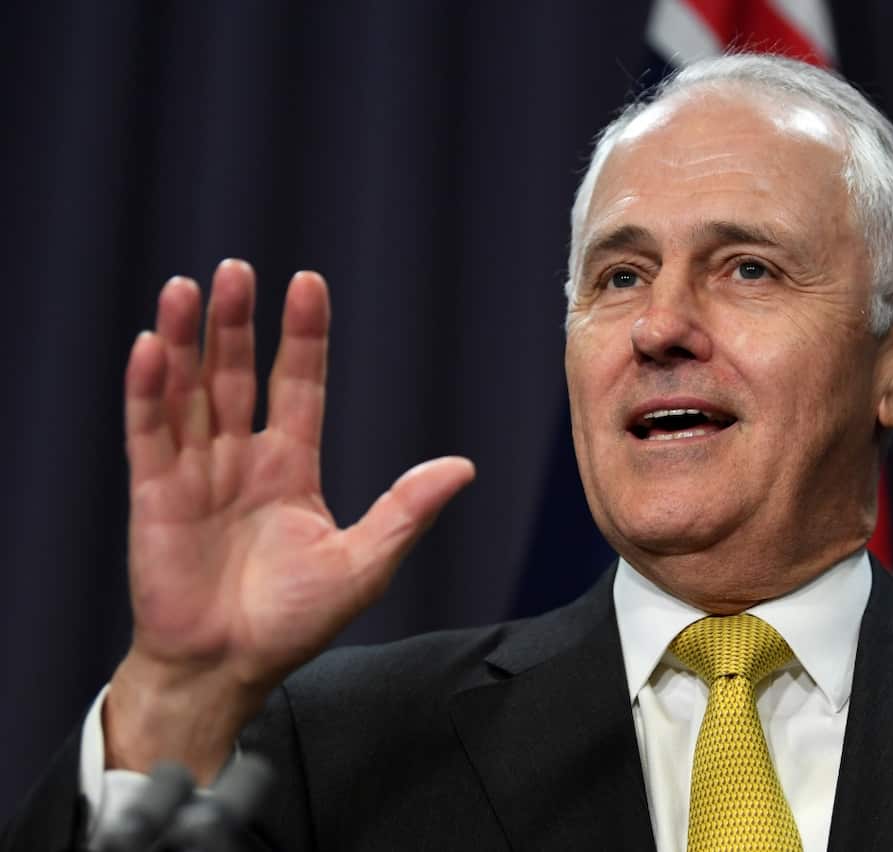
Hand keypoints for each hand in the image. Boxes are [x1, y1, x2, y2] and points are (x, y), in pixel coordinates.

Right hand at [105, 260, 473, 780]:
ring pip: (189, 393)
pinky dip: (148, 391)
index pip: (299, 385)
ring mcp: (195, 474)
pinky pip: (149, 434)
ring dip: (186, 342)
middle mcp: (241, 460)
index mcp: (290, 468)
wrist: (228, 669)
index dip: (303, 336)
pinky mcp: (155, 496)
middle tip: (237, 270)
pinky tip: (151, 347)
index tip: (309, 283)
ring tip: (188, 288)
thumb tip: (464, 466)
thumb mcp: (362, 564)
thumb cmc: (292, 623)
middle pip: (238, 376)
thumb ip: (405, 511)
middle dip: (238, 324)